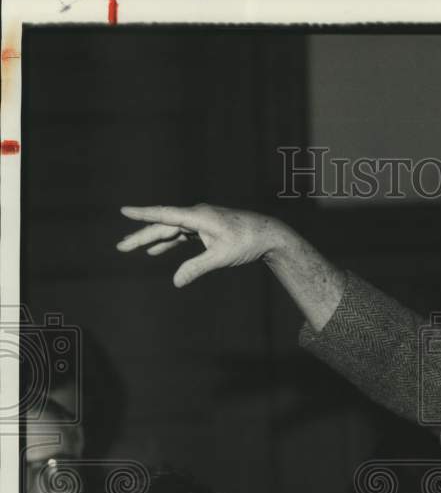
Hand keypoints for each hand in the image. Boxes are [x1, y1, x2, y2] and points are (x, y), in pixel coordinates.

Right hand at [116, 204, 295, 287]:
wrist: (268, 234)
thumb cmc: (246, 242)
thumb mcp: (220, 257)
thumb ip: (196, 268)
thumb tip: (176, 282)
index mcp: (198, 217)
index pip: (164, 215)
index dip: (142, 215)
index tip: (123, 211)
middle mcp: (196, 215)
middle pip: (163, 226)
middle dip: (141, 236)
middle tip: (120, 247)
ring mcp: (201, 221)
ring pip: (171, 230)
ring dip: (152, 240)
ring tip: (132, 248)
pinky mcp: (206, 228)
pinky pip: (182, 234)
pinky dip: (169, 242)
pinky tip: (156, 251)